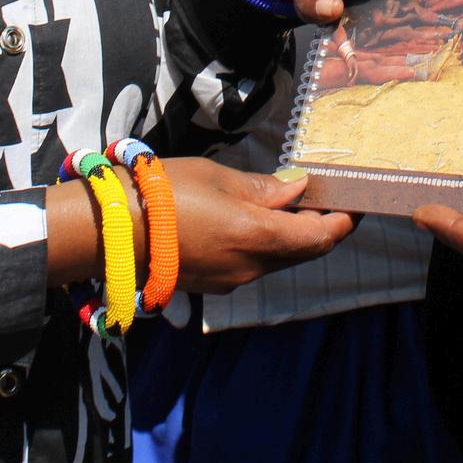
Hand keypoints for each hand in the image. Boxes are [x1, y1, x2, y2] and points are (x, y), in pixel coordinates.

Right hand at [165, 158, 355, 292]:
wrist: (107, 231)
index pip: (321, 238)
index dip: (343, 221)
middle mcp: (250, 269)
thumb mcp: (217, 178)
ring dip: (291, 236)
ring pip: (277, 260)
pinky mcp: (211, 284)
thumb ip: (263, 189)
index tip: (355, 202)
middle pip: (303, 253)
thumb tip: (298, 189)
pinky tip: (253, 220)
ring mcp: (230, 281)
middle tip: (326, 196)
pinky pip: (251, 265)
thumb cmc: (161, 192)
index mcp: (257, 238)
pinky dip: (264, 245)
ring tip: (290, 204)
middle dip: (320, 227)